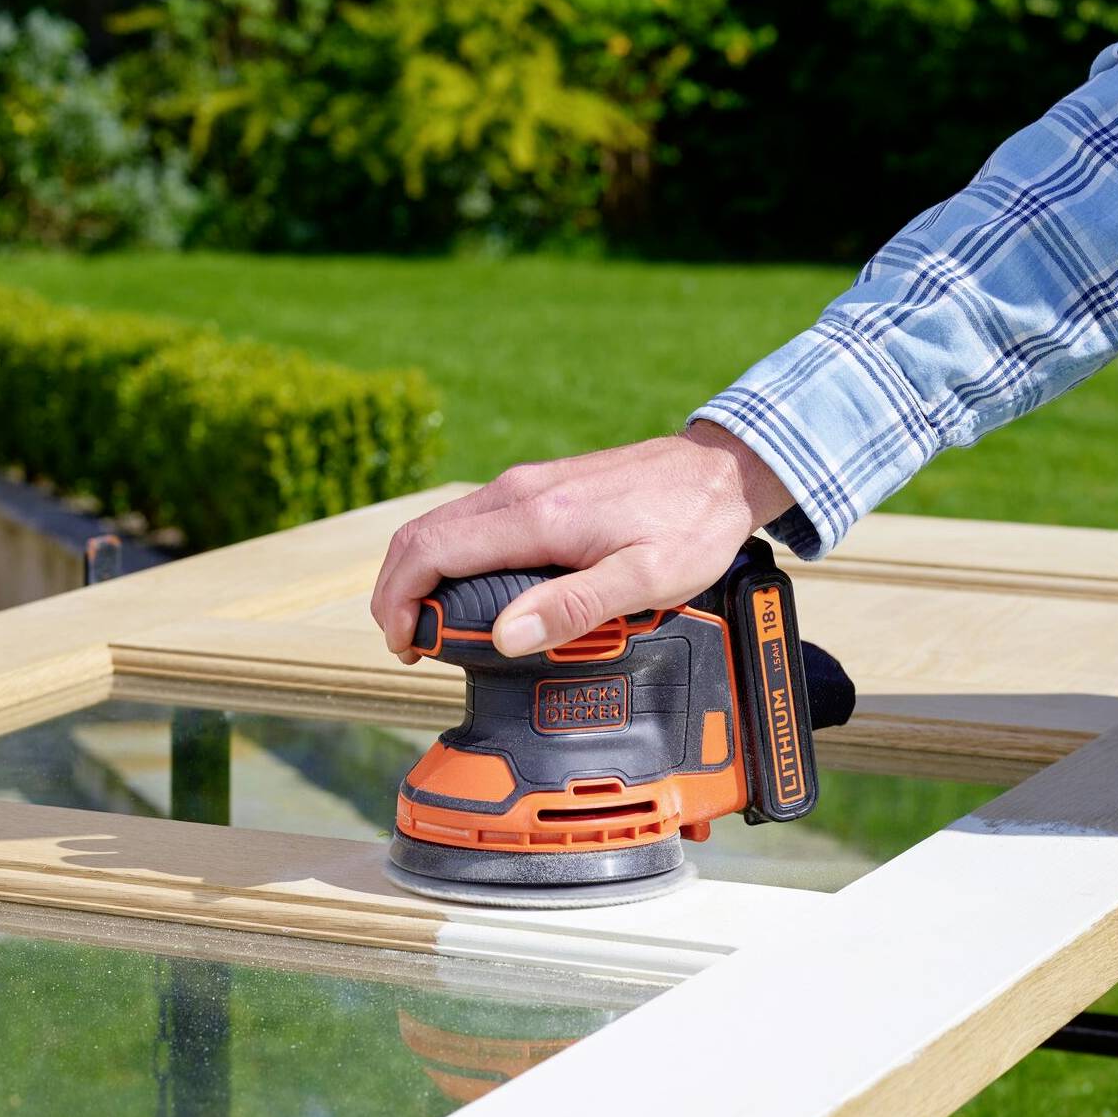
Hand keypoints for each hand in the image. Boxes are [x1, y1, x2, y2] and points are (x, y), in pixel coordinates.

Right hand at [369, 422, 794, 661]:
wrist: (721, 471)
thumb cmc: (690, 526)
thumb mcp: (645, 579)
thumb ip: (573, 607)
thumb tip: (504, 636)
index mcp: (536, 517)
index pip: (430, 551)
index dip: (400, 601)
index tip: (405, 645)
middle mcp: (518, 492)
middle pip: (421, 535)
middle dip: (396, 591)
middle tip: (407, 644)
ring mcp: (525, 484)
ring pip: (440, 525)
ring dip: (418, 574)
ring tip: (428, 626)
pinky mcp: (538, 487)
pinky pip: (470, 521)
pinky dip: (447, 557)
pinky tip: (465, 591)